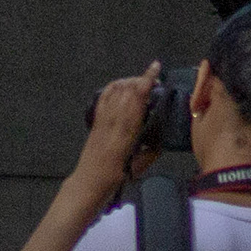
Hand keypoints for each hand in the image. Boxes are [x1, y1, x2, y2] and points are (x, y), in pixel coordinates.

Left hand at [76, 63, 163, 190]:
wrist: (89, 182)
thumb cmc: (116, 178)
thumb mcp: (140, 166)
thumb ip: (152, 150)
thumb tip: (161, 139)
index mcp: (126, 130)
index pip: (137, 97)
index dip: (146, 80)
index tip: (155, 68)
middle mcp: (113, 119)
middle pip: (127, 89)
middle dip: (142, 79)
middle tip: (155, 80)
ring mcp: (103, 118)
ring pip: (116, 89)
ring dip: (130, 81)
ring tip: (141, 83)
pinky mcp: (96, 120)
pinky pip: (104, 96)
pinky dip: (115, 87)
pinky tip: (122, 86)